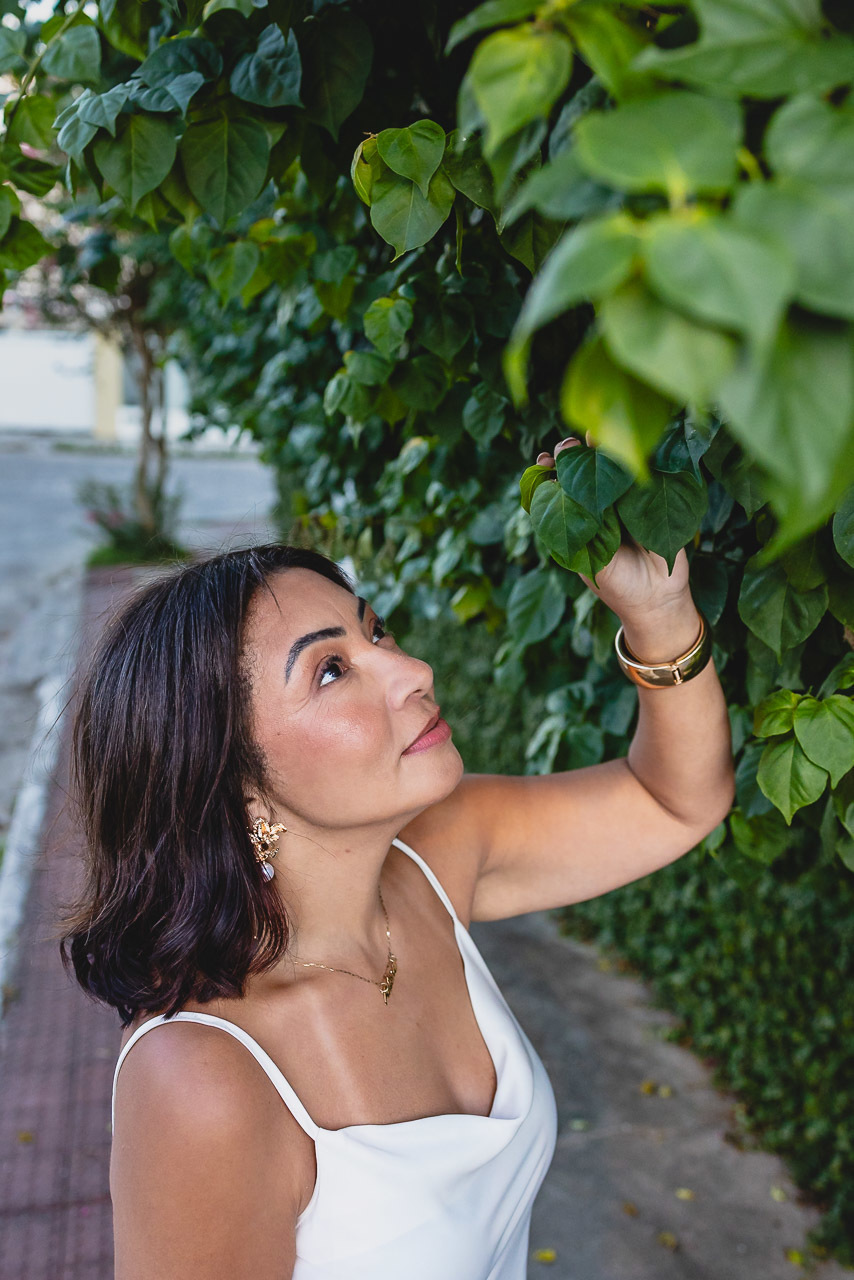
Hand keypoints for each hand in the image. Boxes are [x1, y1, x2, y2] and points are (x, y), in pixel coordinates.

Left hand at [535, 434, 692, 623]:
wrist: (657, 600)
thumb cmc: (617, 584)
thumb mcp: (589, 560)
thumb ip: (579, 529)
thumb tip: (563, 490)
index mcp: (579, 519)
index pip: (559, 488)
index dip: (550, 472)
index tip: (545, 460)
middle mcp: (600, 506)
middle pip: (584, 470)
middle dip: (574, 454)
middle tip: (568, 446)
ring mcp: (626, 501)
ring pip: (612, 467)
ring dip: (601, 448)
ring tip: (591, 435)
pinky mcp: (652, 500)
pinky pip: (644, 475)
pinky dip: (636, 458)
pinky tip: (629, 444)